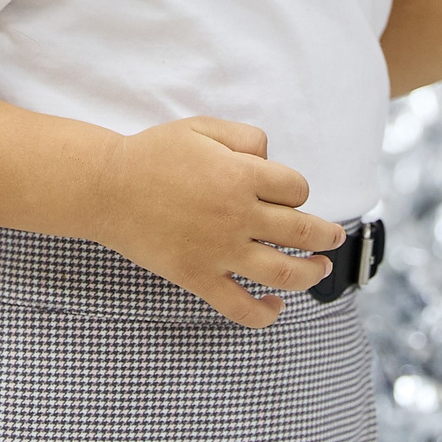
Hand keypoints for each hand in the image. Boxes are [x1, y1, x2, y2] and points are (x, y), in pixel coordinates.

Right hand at [88, 117, 345, 328]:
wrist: (107, 188)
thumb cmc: (154, 154)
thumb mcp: (203, 128)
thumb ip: (246, 137)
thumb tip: (272, 159)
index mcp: (241, 176)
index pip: (296, 189)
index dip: (299, 190)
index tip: (290, 193)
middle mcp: (237, 216)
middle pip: (301, 231)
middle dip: (326, 235)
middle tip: (334, 237)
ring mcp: (219, 252)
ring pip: (283, 272)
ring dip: (310, 272)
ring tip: (319, 268)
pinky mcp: (198, 278)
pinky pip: (239, 307)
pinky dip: (264, 314)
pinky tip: (275, 307)